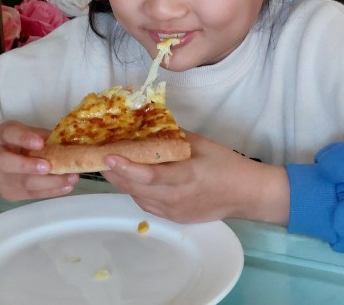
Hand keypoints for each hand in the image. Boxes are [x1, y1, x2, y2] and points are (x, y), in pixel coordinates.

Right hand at [0, 122, 77, 201]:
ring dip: (49, 182)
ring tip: (70, 178)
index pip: (11, 133)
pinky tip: (67, 185)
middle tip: (50, 166)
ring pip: (22, 184)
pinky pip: (30, 194)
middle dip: (29, 166)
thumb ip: (39, 132)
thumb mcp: (19, 130)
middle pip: (9, 163)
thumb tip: (68, 133)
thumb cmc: (13, 141)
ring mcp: (1, 179)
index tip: (42, 139)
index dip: (25, 136)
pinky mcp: (8, 194)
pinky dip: (51, 190)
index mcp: (0, 136)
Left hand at [101, 132, 289, 224]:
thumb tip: (148, 124)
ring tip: (109, 164)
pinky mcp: (174, 218)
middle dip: (114, 172)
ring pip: (138, 197)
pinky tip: (130, 178)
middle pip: (136, 187)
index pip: (149, 175)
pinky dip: (135, 190)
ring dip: (122, 181)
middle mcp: (176, 198)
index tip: (107, 155)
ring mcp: (174, 211)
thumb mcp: (201, 144)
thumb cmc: (226, 164)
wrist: (246, 194)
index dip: (125, 166)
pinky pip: (147, 204)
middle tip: (98, 155)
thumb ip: (173, 136)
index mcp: (185, 176)